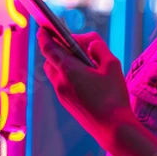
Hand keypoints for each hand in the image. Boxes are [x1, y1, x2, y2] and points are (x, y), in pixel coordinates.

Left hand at [36, 27, 137, 153]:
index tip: (43, 27)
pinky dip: (67, 73)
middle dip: (58, 48)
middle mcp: (60, 82)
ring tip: (81, 59)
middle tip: (75, 43)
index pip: (49, 48)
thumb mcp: (112, 64)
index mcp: (69, 70)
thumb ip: (98, 47)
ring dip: (62, 61)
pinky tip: (84, 74)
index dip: (44, 36)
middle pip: (51, 59)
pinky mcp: (66, 102)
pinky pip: (61, 82)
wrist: (112, 128)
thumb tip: (89, 42)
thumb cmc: (113, 95)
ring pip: (55, 71)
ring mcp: (62, 94)